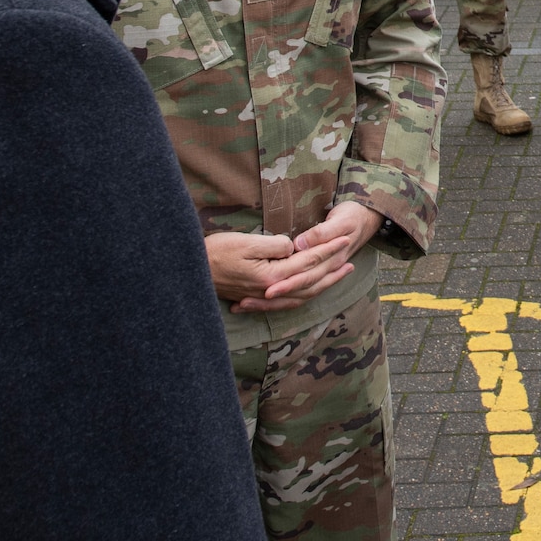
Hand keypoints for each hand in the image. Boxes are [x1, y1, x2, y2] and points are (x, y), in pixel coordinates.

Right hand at [206, 209, 361, 312]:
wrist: (189, 271)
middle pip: (310, 280)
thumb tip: (293, 247)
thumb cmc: (216, 253)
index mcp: (273, 275)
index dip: (328, 249)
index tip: (345, 238)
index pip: (308, 261)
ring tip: (338, 275)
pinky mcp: (256, 297)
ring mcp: (264, 296)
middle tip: (351, 259)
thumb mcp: (247, 243)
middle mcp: (271, 290)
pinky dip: (302, 296)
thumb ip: (275, 246)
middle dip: (332, 269)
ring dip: (322, 284)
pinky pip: (287, 302)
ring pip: (302, 294)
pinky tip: (308, 292)